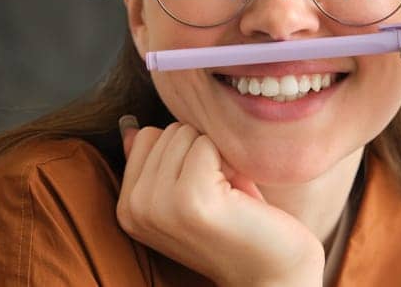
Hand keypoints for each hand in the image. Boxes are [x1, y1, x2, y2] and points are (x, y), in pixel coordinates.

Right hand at [117, 118, 323, 286]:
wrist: (272, 270)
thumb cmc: (237, 225)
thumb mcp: (188, 192)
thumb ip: (157, 164)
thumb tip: (131, 129)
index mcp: (128, 208)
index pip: (146, 137)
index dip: (184, 152)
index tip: (202, 187)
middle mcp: (135, 208)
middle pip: (167, 131)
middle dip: (201, 153)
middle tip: (219, 194)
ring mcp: (159, 205)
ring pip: (185, 133)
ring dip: (216, 157)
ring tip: (227, 195)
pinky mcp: (190, 199)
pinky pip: (206, 144)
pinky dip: (230, 161)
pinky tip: (237, 196)